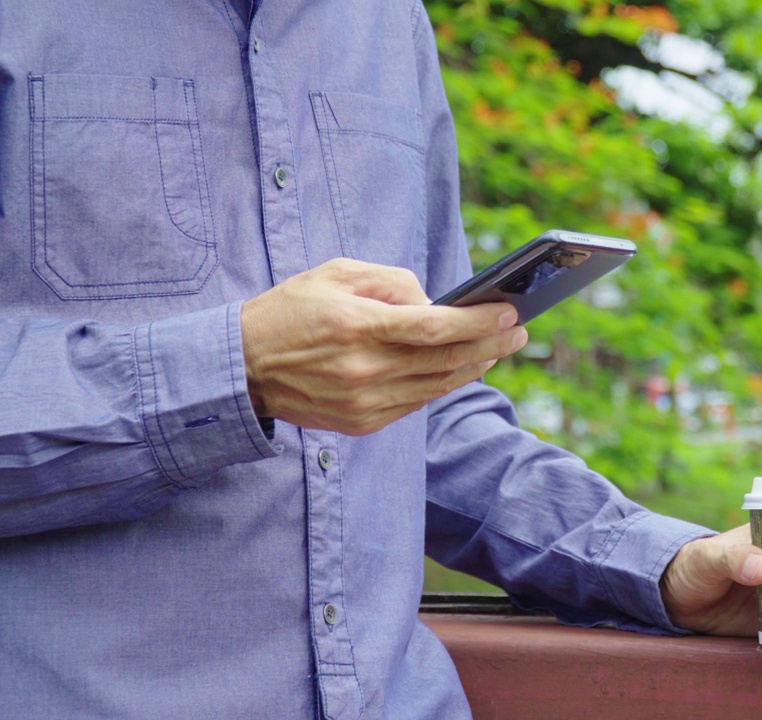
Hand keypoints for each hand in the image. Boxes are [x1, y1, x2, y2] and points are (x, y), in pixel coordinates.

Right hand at [241, 258, 526, 434]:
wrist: (241, 366)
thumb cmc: (292, 310)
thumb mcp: (336, 273)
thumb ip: (390, 281)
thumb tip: (435, 301)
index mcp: (357, 325)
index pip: (435, 327)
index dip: (479, 321)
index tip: (510, 312)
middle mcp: (363, 369)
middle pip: (446, 360)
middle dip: (491, 344)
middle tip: (520, 331)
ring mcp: (363, 402)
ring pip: (437, 386)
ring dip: (475, 367)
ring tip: (499, 348)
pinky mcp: (361, 423)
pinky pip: (416, 403)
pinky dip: (444, 385)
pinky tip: (462, 368)